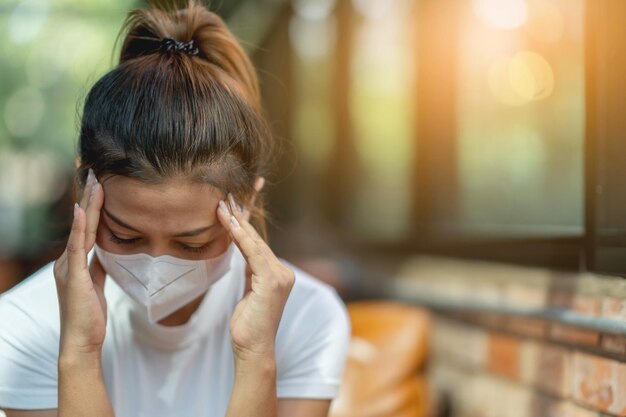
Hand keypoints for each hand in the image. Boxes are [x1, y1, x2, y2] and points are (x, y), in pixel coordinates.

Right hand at [53, 168, 106, 356]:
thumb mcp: (97, 283)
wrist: (81, 340)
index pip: (86, 225)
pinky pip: (77, 247)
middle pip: (82, 221)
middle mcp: (68, 259)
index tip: (98, 182)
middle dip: (88, 195)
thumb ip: (98, 265)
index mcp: (75, 260)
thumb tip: (106, 251)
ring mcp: (68, 266)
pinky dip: (80, 227)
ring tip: (93, 180)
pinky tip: (82, 210)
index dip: (92, 204)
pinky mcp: (73, 275)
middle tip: (93, 169)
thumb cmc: (89, 314)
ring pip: (81, 229)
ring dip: (88, 203)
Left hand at [217, 186, 294, 360]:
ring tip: (222, 206)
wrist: (254, 349)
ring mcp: (281, 276)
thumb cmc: (248, 326)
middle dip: (240, 218)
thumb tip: (243, 258)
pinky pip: (253, 252)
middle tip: (226, 198)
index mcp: (278, 274)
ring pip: (255, 243)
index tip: (231, 208)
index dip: (244, 226)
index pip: (258, 245)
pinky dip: (240, 236)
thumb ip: (250, 275)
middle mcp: (283, 272)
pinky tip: (228, 223)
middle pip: (258, 240)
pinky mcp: (272, 281)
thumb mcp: (248, 294)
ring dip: (237, 223)